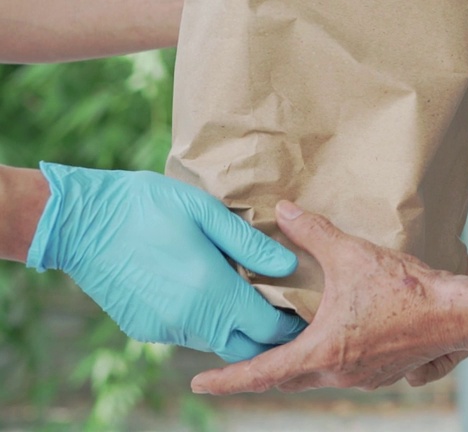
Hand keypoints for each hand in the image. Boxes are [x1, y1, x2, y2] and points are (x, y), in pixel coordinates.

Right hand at [28, 163, 305, 361]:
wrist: (82, 221)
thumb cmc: (149, 206)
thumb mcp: (207, 212)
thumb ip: (251, 245)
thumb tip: (289, 267)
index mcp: (210, 290)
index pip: (266, 328)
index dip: (289, 321)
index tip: (302, 305)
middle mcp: (188, 320)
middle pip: (244, 346)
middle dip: (266, 333)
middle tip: (280, 305)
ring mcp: (163, 328)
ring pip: (216, 342)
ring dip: (235, 327)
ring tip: (247, 294)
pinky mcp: (144, 329)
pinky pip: (188, 334)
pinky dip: (205, 321)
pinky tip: (207, 292)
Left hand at [191, 200, 467, 393]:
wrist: (457, 313)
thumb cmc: (407, 291)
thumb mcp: (353, 256)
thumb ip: (315, 234)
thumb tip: (285, 212)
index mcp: (321, 352)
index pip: (261, 372)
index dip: (227, 379)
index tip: (199, 383)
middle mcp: (338, 373)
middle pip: (286, 378)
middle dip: (262, 368)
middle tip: (240, 357)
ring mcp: (363, 376)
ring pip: (316, 374)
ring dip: (298, 361)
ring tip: (287, 340)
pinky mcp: (386, 371)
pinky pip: (345, 369)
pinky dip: (330, 356)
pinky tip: (336, 333)